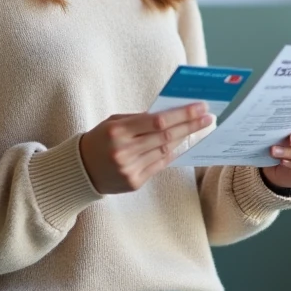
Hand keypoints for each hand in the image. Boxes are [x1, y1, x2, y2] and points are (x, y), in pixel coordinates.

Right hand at [79, 103, 213, 194]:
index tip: (200, 107)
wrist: (81, 170)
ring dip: (183, 138)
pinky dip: (171, 153)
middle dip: (190, 125)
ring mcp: (130, 169)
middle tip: (208, 118)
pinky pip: (159, 165)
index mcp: (118, 131)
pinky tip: (180, 144)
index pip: (157, 121)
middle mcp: (124, 151)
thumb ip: (140, 119)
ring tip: (198, 128)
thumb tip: (172, 114)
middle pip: (165, 136)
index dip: (181, 114)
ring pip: (165, 151)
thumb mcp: (115, 122)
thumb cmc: (100, 139)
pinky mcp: (134, 182)